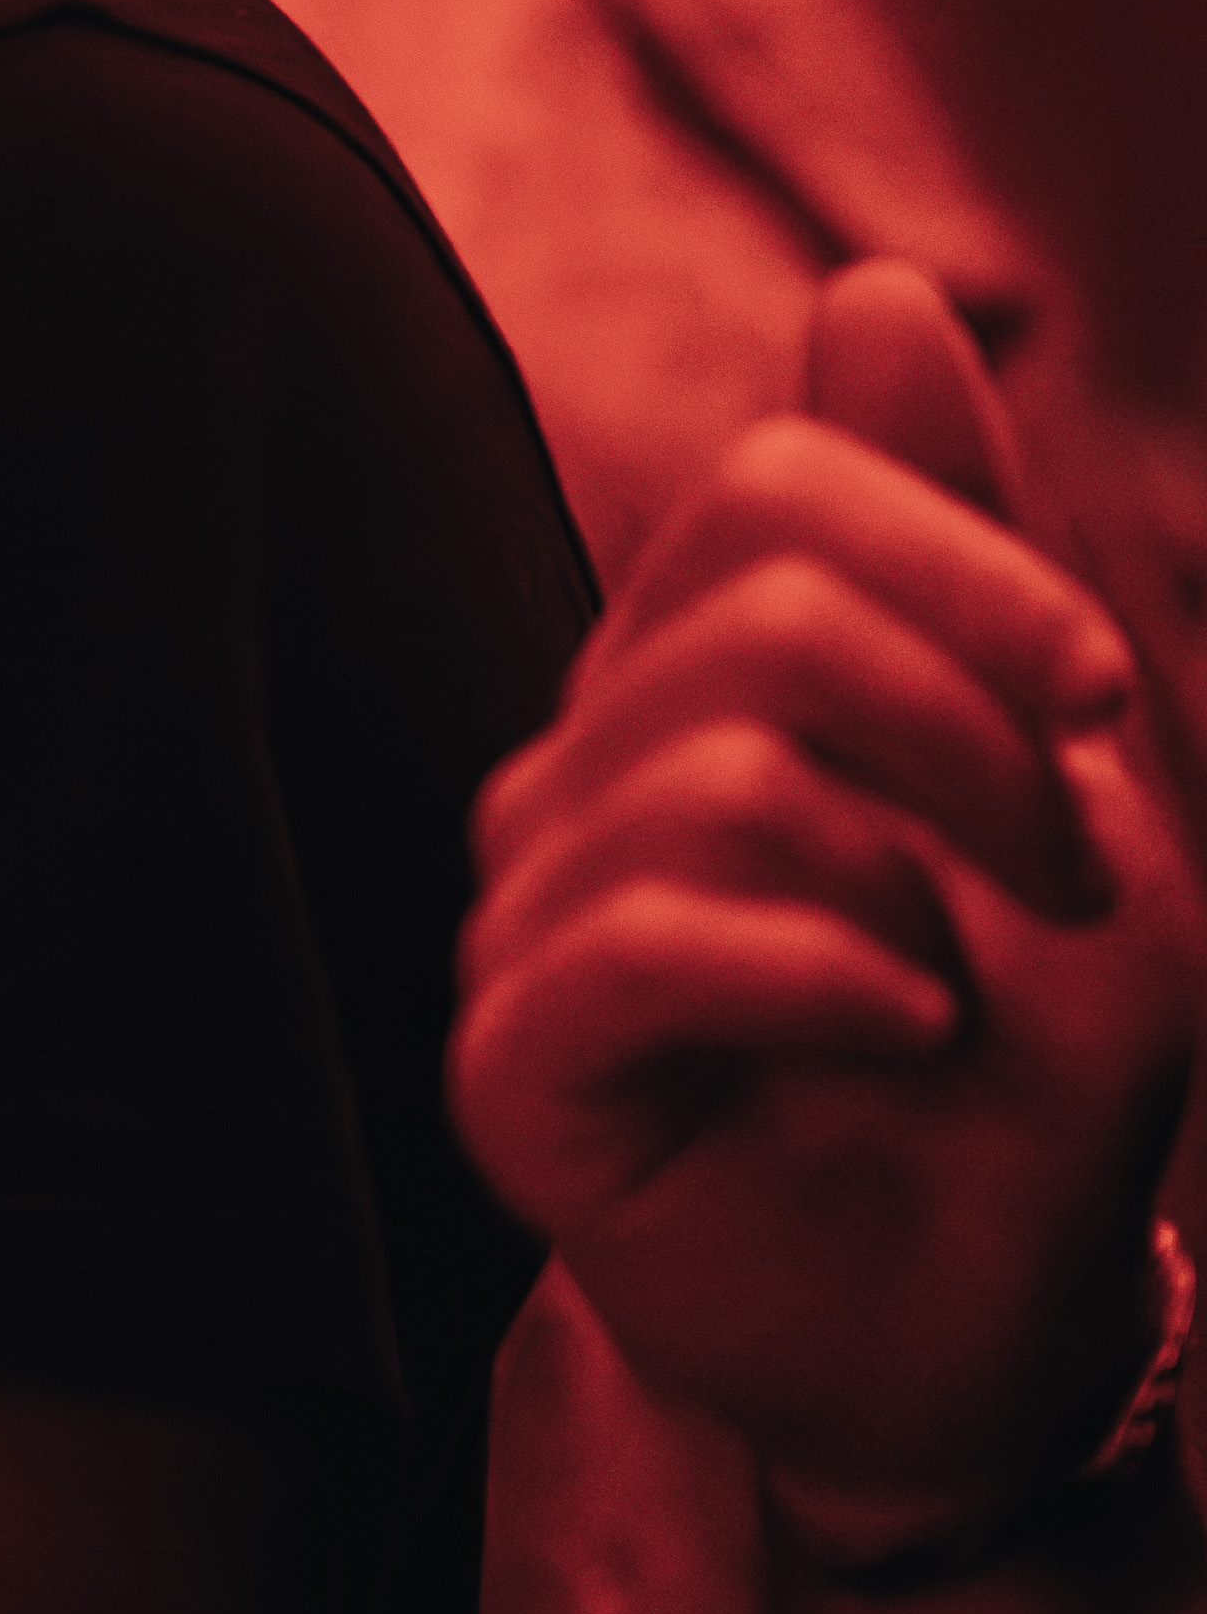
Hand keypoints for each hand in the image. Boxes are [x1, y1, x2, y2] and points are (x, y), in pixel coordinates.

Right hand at [450, 265, 1200, 1554]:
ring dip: (920, 877)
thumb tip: (873, 285)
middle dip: (969, 722)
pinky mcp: (511, 1067)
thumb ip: (958, 537)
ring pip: (717, 769)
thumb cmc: (1031, 1061)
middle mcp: (581, 767)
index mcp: (690, 674)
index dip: (965, 558)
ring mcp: (526, 915)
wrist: (1004, 1329)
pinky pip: (644, 941)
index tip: (1101, 704)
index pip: (777, 489)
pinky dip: (825, 971)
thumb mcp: (1054, 773)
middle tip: (1072, 867)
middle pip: (755, 602)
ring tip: (972, 988)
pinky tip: (905, 1029)